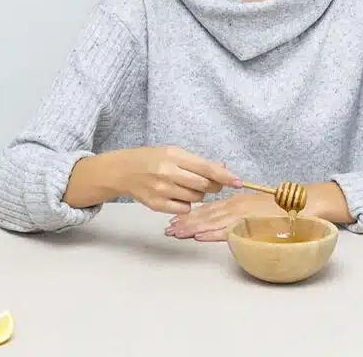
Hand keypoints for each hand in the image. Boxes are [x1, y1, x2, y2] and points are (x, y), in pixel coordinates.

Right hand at [115, 146, 241, 214]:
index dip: (225, 176)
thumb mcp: (174, 153)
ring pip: (195, 199)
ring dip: (197, 195)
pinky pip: (184, 209)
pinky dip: (185, 204)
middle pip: (204, 186)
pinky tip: (176, 195)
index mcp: (174, 156)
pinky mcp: (157, 205)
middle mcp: (168, 173)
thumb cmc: (152, 159)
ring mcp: (162, 190)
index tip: (238, 182)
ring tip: (185, 186)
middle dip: (212, 186)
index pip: (206, 168)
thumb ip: (198, 162)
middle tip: (208, 183)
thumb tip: (223, 169)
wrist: (124, 170)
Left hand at [165, 192, 283, 241]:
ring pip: (212, 222)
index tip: (174, 221)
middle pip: (204, 215)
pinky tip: (199, 237)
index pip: (207, 208)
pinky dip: (212, 234)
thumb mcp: (257, 205)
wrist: (305, 201)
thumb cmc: (283, 206)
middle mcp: (236, 206)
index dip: (190, 215)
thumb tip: (228, 221)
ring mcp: (243, 214)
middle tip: (167, 230)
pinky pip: (228, 230)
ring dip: (192, 229)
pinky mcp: (252, 223)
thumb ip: (241, 211)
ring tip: (176, 234)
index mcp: (236, 202)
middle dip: (184, 223)